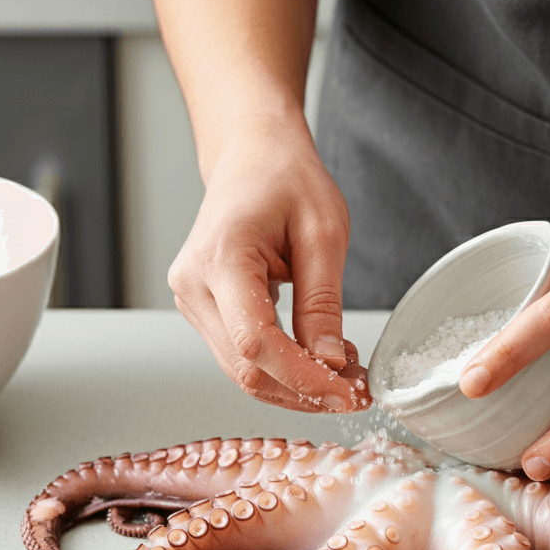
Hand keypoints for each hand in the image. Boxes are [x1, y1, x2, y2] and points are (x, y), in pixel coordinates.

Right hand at [167, 112, 369, 411]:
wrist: (252, 157)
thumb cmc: (285, 180)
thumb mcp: (323, 234)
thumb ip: (323, 303)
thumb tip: (330, 363)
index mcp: (220, 258)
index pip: (255, 343)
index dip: (303, 378)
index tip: (347, 392)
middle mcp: (194, 286)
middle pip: (246, 369)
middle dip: (305, 392)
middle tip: (356, 392)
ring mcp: (193, 302)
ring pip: (243, 372)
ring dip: (297, 386)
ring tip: (345, 374)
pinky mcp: (205, 312)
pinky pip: (243, 356)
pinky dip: (284, 369)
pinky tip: (320, 359)